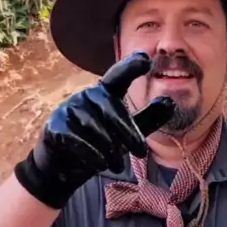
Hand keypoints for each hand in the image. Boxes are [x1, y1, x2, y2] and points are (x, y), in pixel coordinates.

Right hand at [14, 52, 174, 208]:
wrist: (62, 167)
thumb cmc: (98, 144)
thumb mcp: (126, 131)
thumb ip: (147, 118)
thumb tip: (170, 101)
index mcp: (105, 93)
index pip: (119, 76)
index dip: (131, 67)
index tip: (146, 59)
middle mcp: (86, 96)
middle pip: (112, 110)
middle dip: (129, 133)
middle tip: (142, 152)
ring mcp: (69, 110)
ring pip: (97, 128)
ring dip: (111, 150)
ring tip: (117, 166)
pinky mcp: (56, 128)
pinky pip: (78, 141)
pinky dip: (92, 155)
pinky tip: (101, 165)